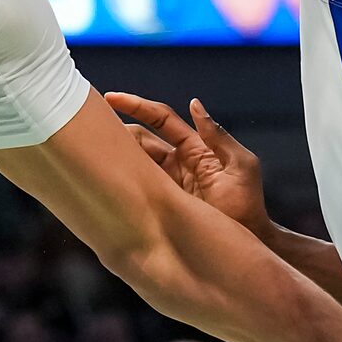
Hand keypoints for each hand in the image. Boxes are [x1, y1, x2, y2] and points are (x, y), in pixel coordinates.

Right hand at [106, 93, 271, 240]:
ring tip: (94, 148)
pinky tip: (106, 178)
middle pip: (142, 138)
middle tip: (94, 124)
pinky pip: (139, 187)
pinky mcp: (162, 204)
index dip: (137, 106)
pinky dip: (123, 180)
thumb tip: (195, 104)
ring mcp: (168, 183)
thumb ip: (218, 136)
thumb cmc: (248, 205)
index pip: (161, 119)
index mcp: (195, 148)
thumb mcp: (240, 166)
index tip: (112, 98)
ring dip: (118, 153)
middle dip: (120, 128)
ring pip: (137, 162)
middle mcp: (178, 162)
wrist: (247, 243)